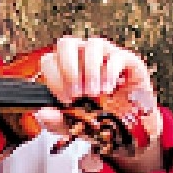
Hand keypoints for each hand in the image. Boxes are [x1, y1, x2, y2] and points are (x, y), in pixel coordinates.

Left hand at [33, 34, 162, 172]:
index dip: (54, 78)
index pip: (50, 60)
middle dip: (68, 69)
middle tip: (76, 93)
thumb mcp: (73, 126)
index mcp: (66, 69)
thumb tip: (41, 112)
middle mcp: (84, 57)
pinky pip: (116, 56)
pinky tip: (108, 90)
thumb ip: (55, 121)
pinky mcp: (128, 60)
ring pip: (93, 44)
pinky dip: (109, 73)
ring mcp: (106, 56)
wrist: (130, 129)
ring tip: (93, 93)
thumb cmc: (99, 121)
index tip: (65, 99)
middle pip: (67, 43)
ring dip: (90, 70)